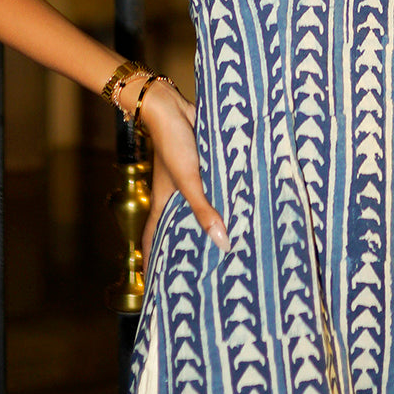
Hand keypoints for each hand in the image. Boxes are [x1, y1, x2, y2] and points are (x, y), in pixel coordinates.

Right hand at [134, 80, 228, 263]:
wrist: (171, 106)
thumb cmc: (173, 145)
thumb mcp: (189, 181)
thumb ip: (203, 210)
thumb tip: (222, 243)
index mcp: (163, 205)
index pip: (153, 241)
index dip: (153, 263)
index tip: (158, 286)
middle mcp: (174, 197)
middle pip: (178, 229)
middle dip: (187, 249)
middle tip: (204, 273)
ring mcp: (189, 183)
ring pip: (198, 211)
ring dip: (209, 224)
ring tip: (231, 247)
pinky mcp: (203, 169)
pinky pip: (212, 191)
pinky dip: (222, 201)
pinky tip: (241, 209)